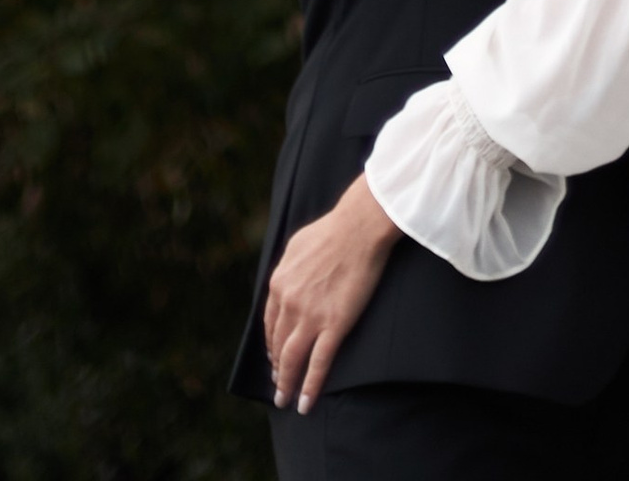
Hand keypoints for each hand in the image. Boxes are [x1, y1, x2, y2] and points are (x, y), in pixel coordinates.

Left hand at [265, 174, 398, 413]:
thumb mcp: (296, 245)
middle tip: (278, 383)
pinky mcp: (335, 325)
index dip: (270, 344)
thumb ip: (287, 269)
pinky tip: (306, 402)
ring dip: (286, 383)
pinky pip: (319, 363)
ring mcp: (311, 316)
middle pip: (277, 345)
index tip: (273, 357)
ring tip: (285, 399)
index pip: (269, 324)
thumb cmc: (332, 230)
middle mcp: (289, 302)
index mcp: (279, 283)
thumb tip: (283, 281)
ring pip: (292, 359)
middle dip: (276, 367)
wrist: (359, 227)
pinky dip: (310, 386)